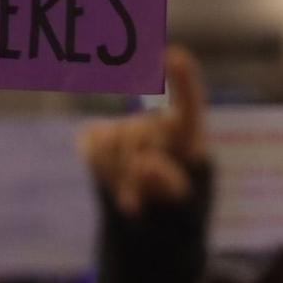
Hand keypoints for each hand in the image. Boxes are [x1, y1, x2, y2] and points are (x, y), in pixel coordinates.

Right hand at [79, 48, 208, 216]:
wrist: (152, 226)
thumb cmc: (179, 213)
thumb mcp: (184, 208)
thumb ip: (170, 186)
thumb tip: (144, 161)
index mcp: (190, 134)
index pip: (189, 101)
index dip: (182, 78)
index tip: (173, 56)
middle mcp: (158, 122)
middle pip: (139, 136)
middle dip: (137, 174)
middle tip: (148, 203)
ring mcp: (126, 127)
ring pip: (111, 142)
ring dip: (118, 178)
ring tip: (135, 198)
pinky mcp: (97, 136)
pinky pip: (92, 148)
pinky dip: (101, 172)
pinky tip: (115, 182)